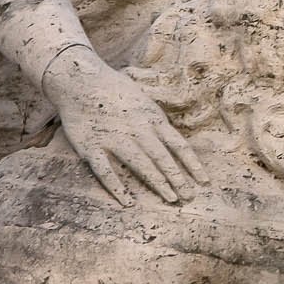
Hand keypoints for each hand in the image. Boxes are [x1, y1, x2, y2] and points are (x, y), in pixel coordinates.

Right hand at [43, 47, 206, 206]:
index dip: (192, 164)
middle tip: (190, 197)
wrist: (79, 80)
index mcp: (151, 118)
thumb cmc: (115, 89)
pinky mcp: (91, 147)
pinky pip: (105, 171)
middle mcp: (136, 130)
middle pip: (162, 158)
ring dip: (158, 183)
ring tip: (171, 199)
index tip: (203, 180)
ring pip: (140, 164)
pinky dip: (116, 187)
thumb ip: (157, 120)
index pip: (178, 144)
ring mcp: (114, 139)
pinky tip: (127, 202)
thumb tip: (173, 138)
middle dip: (178, 179)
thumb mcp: (143, 99)